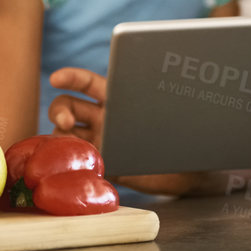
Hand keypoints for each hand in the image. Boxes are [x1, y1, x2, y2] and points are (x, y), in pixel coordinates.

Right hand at [47, 67, 211, 196]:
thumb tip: (142, 96)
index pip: (87, 83)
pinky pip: (77, 163)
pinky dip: (70, 163)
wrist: (194, 172)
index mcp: (117, 99)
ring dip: (60, 138)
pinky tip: (77, 166)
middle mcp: (103, 118)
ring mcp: (100, 142)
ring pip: (64, 135)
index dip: (70, 77)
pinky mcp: (103, 165)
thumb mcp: (168, 117)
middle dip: (60, 111)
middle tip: (65, 123)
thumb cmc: (186, 136)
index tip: (56, 78)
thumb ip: (151, 107)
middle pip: (67, 107)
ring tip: (73, 148)